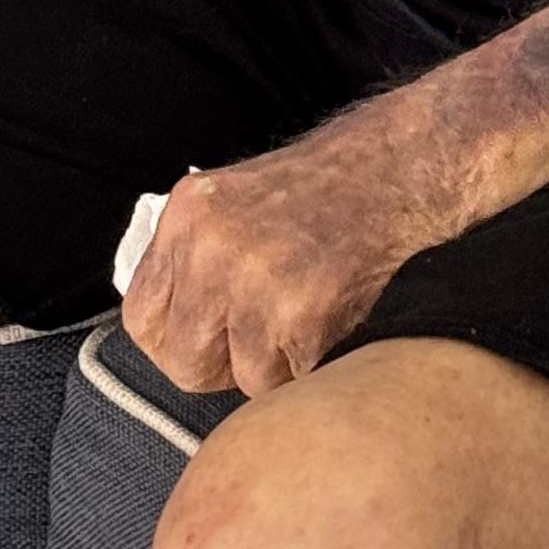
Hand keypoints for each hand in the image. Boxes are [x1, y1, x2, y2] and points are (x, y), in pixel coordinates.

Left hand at [121, 101, 465, 400]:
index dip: (179, 341)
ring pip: (245, 379)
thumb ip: (196, 260)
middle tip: (268, 335)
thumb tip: (173, 333)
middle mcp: (211, 247)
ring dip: (281, 366)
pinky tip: (337, 320)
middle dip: (226, 365)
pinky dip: (319, 363)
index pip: (140, 320)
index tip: (212, 337)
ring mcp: (256, 281)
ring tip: (313, 317)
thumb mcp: (237, 205)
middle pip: (185, 362)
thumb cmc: (331, 191)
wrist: (407, 167)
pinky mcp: (303, 313)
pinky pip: (294, 381)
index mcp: (188, 217)